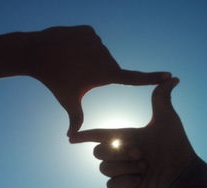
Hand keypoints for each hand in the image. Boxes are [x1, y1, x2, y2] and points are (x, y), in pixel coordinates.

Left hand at [27, 25, 170, 135]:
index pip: (133, 78)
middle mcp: (105, 56)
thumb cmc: (54, 80)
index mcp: (104, 74)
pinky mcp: (89, 31)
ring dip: (88, 59)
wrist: (37, 53)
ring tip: (71, 62)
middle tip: (77, 73)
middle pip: (108, 67)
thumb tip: (70, 138)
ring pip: (98, 54)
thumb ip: (75, 119)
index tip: (169, 75)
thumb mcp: (68, 100)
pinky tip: (69, 50)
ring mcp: (97, 40)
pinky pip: (90, 42)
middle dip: (96, 72)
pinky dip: (82, 47)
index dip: (151, 78)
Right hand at [70, 78, 206, 187]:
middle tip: (140, 154)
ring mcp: (122, 172)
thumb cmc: (177, 146)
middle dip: (118, 151)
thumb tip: (173, 77)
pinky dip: (126, 181)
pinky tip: (142, 180)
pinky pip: (111, 184)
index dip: (85, 136)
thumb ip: (162, 97)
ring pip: (104, 168)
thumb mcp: (167, 119)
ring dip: (125, 167)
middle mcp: (122, 154)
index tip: (71, 137)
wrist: (183, 174)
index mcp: (127, 137)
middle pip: (98, 152)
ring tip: (145, 168)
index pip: (100, 135)